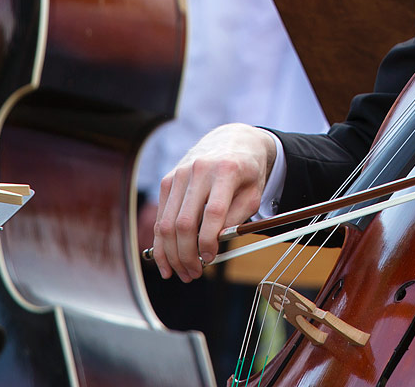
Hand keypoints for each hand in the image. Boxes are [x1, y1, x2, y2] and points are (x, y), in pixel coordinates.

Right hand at [149, 124, 275, 282]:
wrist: (232, 140)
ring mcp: (179, 174)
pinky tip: (166, 260)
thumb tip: (212, 247)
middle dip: (187, 255)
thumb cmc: (247, 171)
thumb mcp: (253, 193)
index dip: (209, 241)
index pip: (213, 213)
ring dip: (171, 254)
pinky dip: (161, 242)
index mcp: (226, 170)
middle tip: (194, 274)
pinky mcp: (168, 181)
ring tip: (181, 273)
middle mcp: (199, 170)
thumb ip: (235, 219)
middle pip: (184, 223)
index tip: (211, 259)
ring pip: (167, 223)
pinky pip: (161, 217)